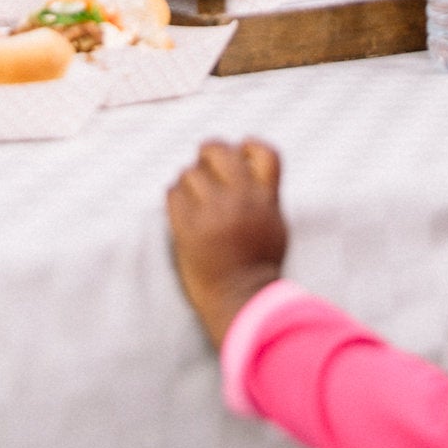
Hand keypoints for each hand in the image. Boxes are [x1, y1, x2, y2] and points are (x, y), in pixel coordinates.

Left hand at [167, 138, 288, 345]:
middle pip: (217, 150)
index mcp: (266, 199)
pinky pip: (172, 193)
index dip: (248, 147)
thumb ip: (264, 194)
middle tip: (205, 166)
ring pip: (189, 172)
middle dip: (208, 154)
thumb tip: (244, 162)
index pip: (262, 151)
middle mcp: (240, 201)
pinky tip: (184, 213)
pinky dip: (176, 199)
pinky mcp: (187, 229)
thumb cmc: (258, 264)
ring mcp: (212, 213)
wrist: (240, 300)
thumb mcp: (274, 224)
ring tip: (195, 200)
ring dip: (189, 182)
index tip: (240, 156)